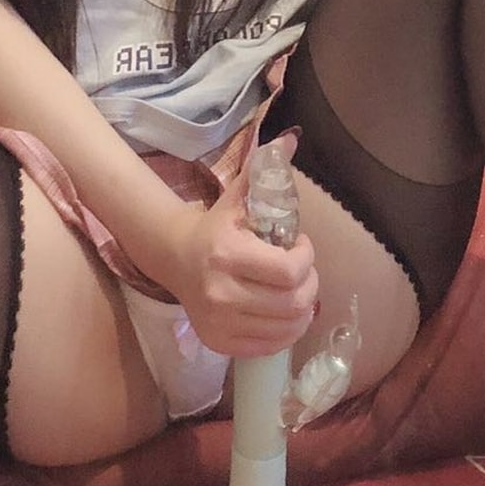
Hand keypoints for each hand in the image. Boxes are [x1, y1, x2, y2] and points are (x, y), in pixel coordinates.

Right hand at [160, 150, 317, 358]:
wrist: (174, 258)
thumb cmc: (215, 226)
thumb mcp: (237, 195)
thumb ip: (264, 168)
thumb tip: (291, 138)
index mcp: (227, 253)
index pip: (288, 270)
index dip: (306, 258)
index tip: (301, 245)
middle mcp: (221, 292)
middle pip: (292, 302)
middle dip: (310, 284)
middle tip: (304, 271)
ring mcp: (219, 323)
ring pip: (286, 328)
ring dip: (304, 309)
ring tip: (297, 291)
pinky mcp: (220, 344)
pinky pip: (271, 347)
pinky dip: (287, 331)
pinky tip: (283, 312)